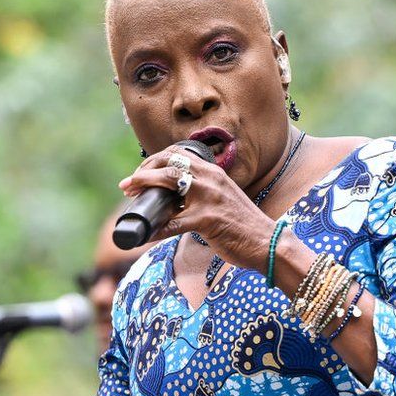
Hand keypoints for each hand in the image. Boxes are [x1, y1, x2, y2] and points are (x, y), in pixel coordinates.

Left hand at [118, 145, 274, 270]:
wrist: (266, 242)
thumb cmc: (242, 224)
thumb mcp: (223, 198)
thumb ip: (203, 192)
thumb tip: (175, 199)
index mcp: (213, 172)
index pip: (178, 153)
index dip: (154, 159)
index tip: (141, 171)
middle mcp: (210, 179)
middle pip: (169, 162)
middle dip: (143, 170)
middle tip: (129, 184)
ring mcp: (209, 198)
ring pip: (168, 183)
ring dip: (145, 187)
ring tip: (131, 196)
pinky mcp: (207, 220)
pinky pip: (173, 223)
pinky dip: (156, 229)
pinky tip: (146, 234)